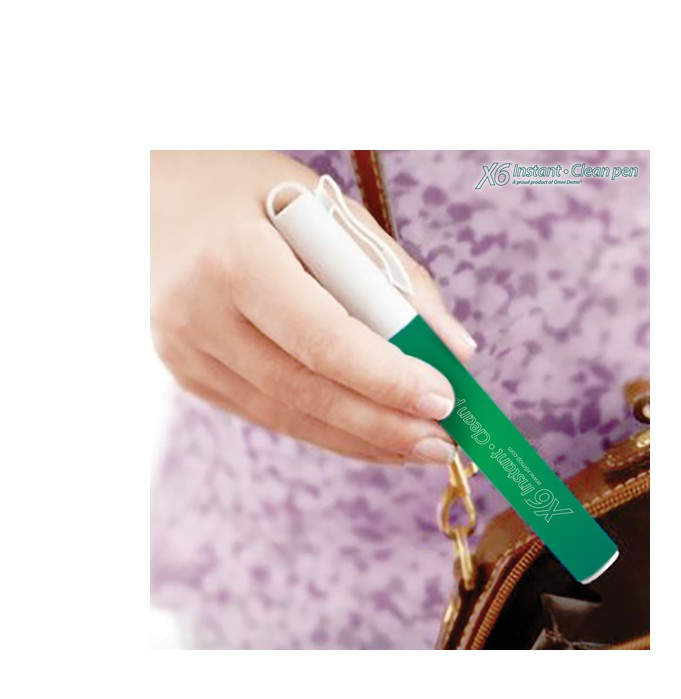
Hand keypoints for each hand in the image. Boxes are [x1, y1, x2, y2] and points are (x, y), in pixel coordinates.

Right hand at [150, 151, 475, 463]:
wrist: (151, 197)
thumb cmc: (252, 193)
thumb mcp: (325, 208)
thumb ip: (393, 276)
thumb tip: (455, 350)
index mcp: (233, 257)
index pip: (322, 338)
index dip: (386, 378)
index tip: (444, 401)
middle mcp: (197, 314)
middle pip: (307, 390)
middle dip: (383, 425)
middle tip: (444, 444)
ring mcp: (186, 354)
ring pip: (290, 415)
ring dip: (361, 439)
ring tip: (420, 448)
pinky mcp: (192, 376)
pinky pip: (271, 412)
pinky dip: (327, 428)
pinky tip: (372, 435)